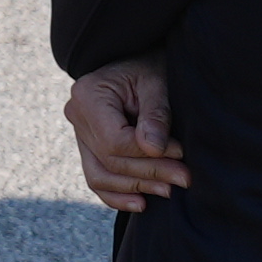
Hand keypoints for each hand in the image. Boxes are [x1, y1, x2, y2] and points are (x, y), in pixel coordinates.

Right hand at [66, 60, 186, 214]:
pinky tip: (142, 203)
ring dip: (136, 187)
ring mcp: (79, 133)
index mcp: (88, 96)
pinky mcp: (89, 146)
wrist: (138, 58)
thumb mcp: (157, 83)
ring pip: (99, 176)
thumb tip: (153, 149)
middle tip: (185, 178)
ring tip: (169, 190)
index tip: (180, 153)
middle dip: (149, 173)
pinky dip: (117, 194)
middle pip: (109, 160)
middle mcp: (76, 116)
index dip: (148, 155)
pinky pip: (97, 177)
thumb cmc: (150, 66)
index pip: (115, 142)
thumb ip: (155, 115)